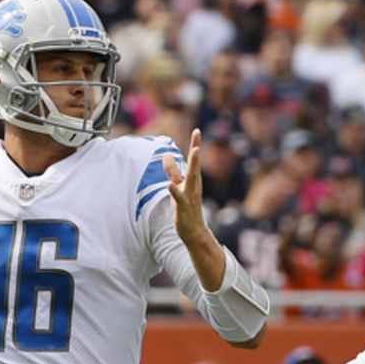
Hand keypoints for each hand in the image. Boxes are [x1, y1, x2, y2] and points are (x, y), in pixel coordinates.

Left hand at [165, 128, 208, 244]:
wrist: (194, 232)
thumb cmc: (186, 207)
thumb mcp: (178, 186)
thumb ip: (172, 172)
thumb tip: (166, 155)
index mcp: (192, 180)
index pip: (193, 160)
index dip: (195, 145)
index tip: (197, 130)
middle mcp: (193, 185)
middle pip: (194, 164)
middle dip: (196, 148)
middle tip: (198, 132)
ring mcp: (190, 195)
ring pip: (192, 178)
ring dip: (194, 164)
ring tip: (196, 151)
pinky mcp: (183, 207)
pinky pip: (179, 198)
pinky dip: (175, 191)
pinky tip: (170, 185)